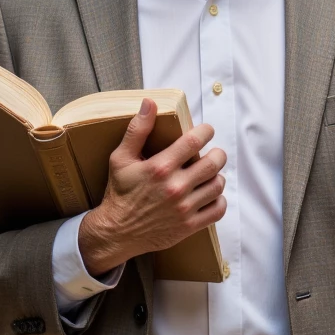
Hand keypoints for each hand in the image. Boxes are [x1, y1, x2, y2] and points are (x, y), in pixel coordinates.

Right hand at [78, 99, 226, 274]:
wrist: (116, 232)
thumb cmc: (119, 193)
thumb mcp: (121, 158)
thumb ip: (137, 130)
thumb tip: (150, 103)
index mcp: (160, 167)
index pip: (194, 141)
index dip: (206, 131)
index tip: (207, 131)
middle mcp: (175, 187)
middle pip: (214, 163)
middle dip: (218, 154)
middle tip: (213, 153)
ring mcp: (184, 208)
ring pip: (217, 186)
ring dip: (217, 177)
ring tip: (209, 175)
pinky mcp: (189, 226)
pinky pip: (217, 210)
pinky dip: (219, 201)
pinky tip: (210, 195)